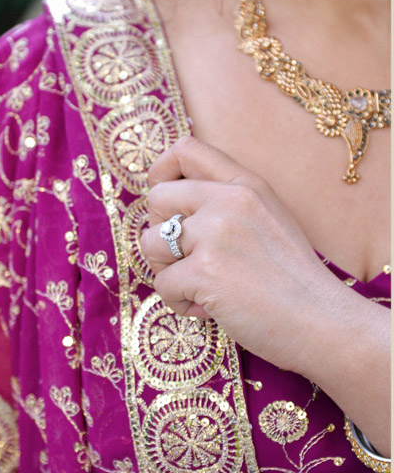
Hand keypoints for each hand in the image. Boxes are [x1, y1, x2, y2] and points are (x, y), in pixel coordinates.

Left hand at [139, 136, 345, 373]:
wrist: (323, 322)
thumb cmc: (291, 281)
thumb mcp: (267, 221)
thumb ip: (227, 204)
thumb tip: (169, 206)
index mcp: (246, 185)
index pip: (185, 150)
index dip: (161, 173)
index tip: (164, 203)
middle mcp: (230, 201)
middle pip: (157, 199)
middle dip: (160, 233)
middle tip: (186, 261)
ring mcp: (216, 234)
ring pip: (149, 243)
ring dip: (167, 271)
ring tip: (201, 287)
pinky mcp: (204, 270)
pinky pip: (161, 284)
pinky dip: (179, 303)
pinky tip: (210, 309)